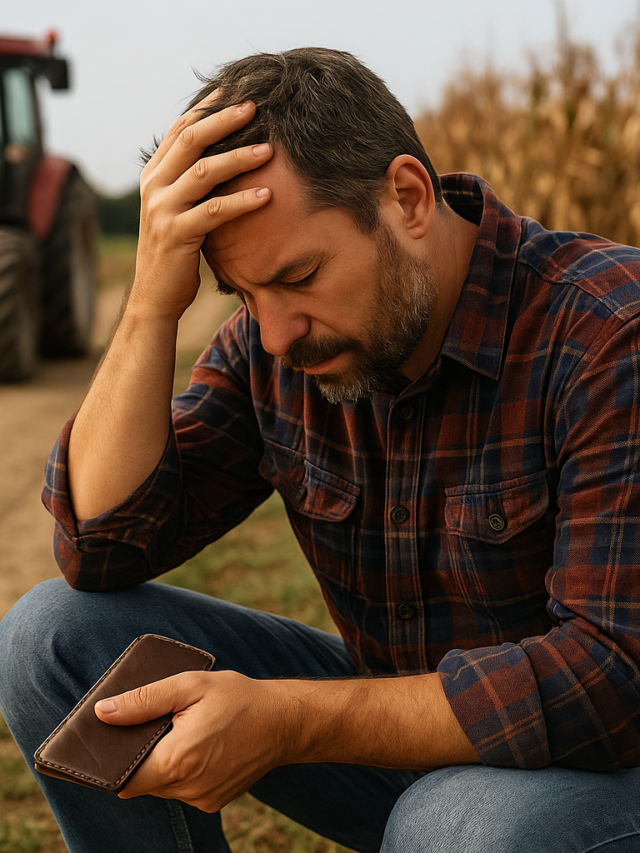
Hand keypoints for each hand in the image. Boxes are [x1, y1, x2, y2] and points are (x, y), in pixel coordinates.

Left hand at [95, 670, 287, 812]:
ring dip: (161, 762)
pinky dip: (180, 770)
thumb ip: (144, 700)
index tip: (110, 741)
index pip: (122, 777)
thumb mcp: (189, 686)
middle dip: (139, 756)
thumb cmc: (239, 698)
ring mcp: (202, 799)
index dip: (110, 761)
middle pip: (141, 781)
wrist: (285, 721)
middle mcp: (188, 788)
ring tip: (178, 730)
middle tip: (150, 724)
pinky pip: (182, 789)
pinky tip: (196, 744)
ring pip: (162, 786)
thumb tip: (103, 713)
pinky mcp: (214, 801)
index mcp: (178, 760)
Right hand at [131, 97, 272, 322]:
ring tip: (270, 149)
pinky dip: (242, 201)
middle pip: (190, 140)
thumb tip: (222, 157)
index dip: (208, 108)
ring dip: (239, 157)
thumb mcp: (179, 211)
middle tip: (255, 107)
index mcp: (154, 175)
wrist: (155, 297)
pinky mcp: (176, 234)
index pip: (181, 130)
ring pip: (203, 171)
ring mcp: (162, 209)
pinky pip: (214, 211)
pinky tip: (267, 194)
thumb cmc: (175, 253)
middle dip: (224, 120)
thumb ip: (191, 184)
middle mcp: (154, 186)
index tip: (237, 91)